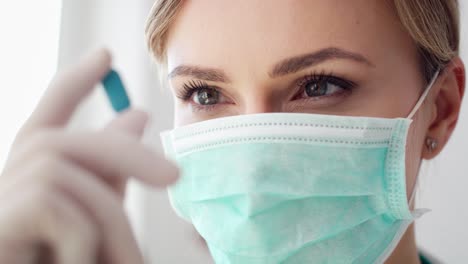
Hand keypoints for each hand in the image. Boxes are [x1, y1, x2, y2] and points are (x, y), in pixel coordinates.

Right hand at [0, 49, 178, 263]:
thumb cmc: (71, 261)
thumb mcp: (101, 220)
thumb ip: (113, 169)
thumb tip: (134, 113)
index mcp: (36, 182)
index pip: (48, 116)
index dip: (73, 83)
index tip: (105, 55)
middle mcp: (6, 185)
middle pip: (61, 140)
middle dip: (122, 152)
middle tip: (176, 179)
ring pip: (68, 173)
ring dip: (111, 220)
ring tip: (128, 263)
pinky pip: (56, 204)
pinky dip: (86, 238)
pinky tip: (81, 263)